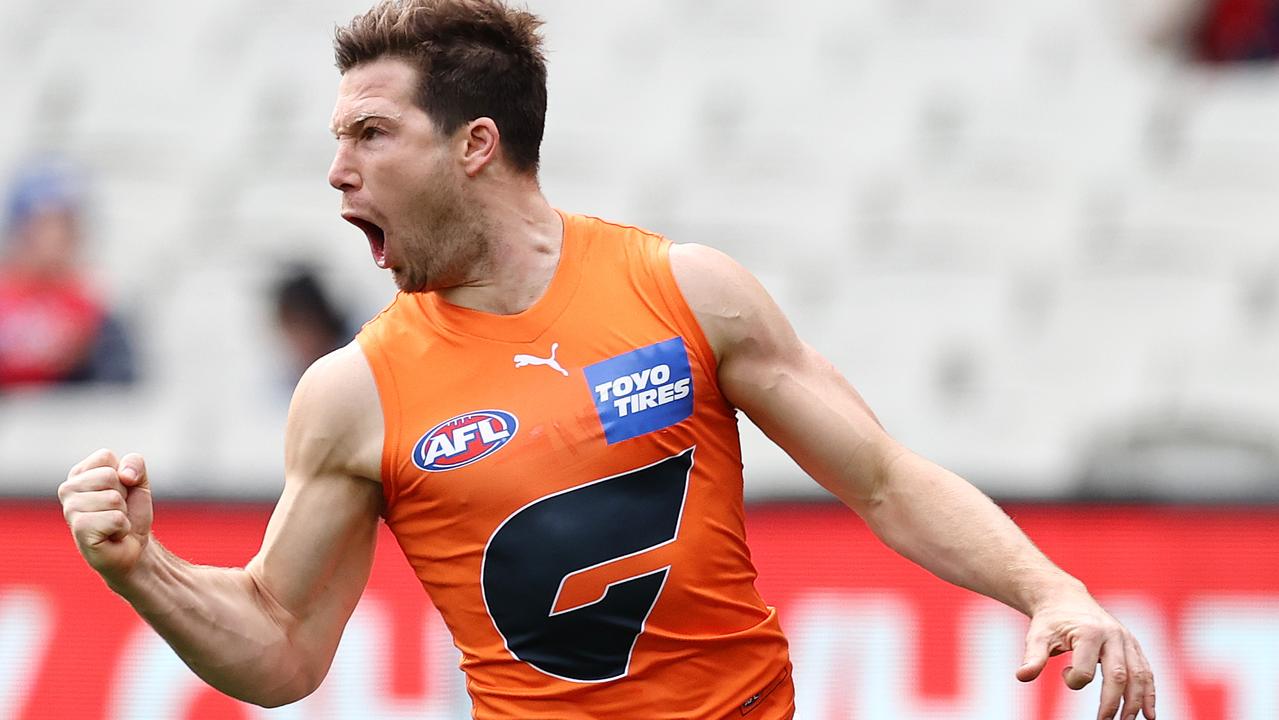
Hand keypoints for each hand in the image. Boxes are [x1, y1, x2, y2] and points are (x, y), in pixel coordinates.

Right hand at [58, 449, 153, 583]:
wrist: (133, 548)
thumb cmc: (131, 514)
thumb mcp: (139, 482)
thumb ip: (134, 463)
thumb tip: (124, 475)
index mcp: (78, 474)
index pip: (105, 456)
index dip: (123, 474)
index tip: (121, 491)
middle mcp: (67, 490)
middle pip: (110, 476)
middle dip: (124, 495)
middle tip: (117, 511)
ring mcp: (70, 510)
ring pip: (113, 498)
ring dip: (123, 514)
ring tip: (113, 524)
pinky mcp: (79, 530)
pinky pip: (115, 519)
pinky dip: (122, 528)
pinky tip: (112, 535)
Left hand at [1017, 592, 1155, 719]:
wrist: (1065, 599)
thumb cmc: (1050, 620)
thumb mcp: (1038, 636)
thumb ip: (1033, 657)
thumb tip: (1022, 676)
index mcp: (1089, 632)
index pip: (1086, 669)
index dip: (1074, 681)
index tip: (1065, 676)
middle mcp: (1113, 635)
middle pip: (1119, 675)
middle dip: (1113, 702)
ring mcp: (1126, 640)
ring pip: (1138, 675)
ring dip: (1136, 702)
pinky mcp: (1133, 645)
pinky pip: (1146, 671)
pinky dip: (1149, 693)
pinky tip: (1149, 714)